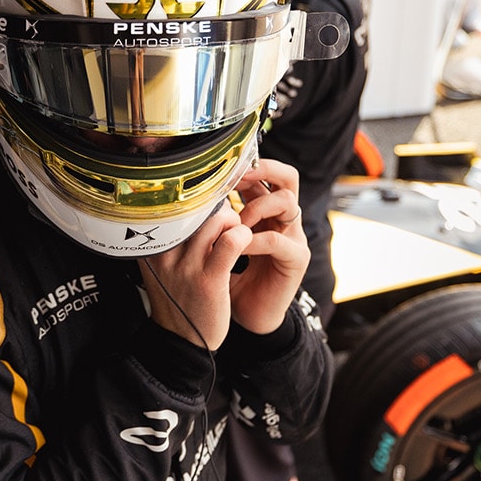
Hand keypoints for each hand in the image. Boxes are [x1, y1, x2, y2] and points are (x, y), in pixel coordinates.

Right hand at [138, 199, 252, 350]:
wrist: (181, 341)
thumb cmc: (175, 299)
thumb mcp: (160, 266)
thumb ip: (167, 239)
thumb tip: (184, 208)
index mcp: (150, 247)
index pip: (172, 206)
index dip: (195, 200)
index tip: (208, 204)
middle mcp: (164, 253)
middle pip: (193, 208)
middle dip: (217, 206)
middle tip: (226, 217)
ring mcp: (186, 267)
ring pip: (216, 219)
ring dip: (233, 220)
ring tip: (236, 230)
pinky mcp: (209, 280)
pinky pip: (231, 242)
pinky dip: (242, 234)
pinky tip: (245, 240)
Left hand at [226, 159, 310, 335]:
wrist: (248, 315)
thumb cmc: (230, 278)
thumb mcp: (216, 242)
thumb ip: (210, 221)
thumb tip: (184, 197)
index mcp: (263, 211)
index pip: (263, 174)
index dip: (243, 165)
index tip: (219, 167)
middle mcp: (282, 218)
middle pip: (287, 177)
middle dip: (262, 169)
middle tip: (235, 176)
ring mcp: (293, 236)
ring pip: (286, 201)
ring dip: (256, 207)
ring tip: (234, 224)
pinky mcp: (296, 259)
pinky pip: (277, 240)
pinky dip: (254, 241)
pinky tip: (237, 248)